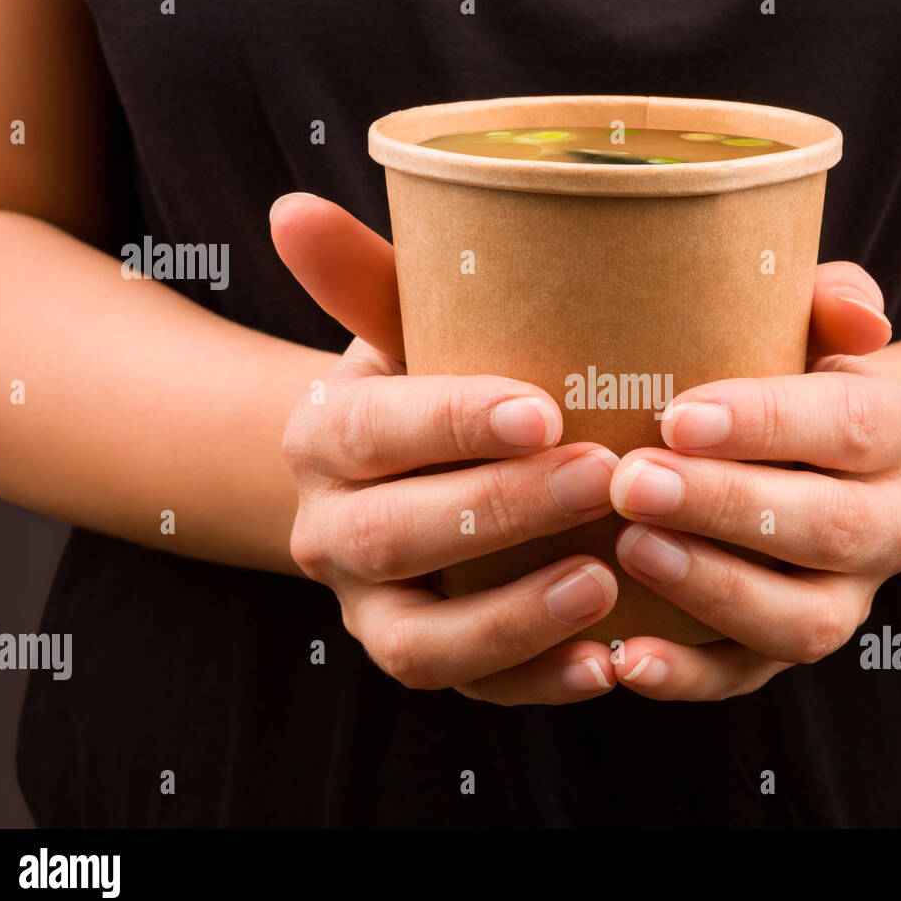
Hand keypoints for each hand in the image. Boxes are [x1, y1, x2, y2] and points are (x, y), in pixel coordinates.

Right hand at [272, 193, 623, 704]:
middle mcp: (331, 534)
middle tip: (602, 477)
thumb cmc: (432, 387)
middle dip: (500, 510)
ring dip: (514, 616)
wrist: (409, 476)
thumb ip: (370, 278)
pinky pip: (472, 692)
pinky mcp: (425, 661)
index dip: (451, 423)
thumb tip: (293, 208)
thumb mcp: (406, 330)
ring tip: (603, 581)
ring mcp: (373, 611)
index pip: (373, 431)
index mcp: (325, 439)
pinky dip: (537, 683)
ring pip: (421, 642)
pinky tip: (608, 663)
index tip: (544, 408)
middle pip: (397, 535)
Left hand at [609, 263, 900, 699]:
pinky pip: (744, 678)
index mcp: (898, 434)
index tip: (676, 416)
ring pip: (800, 620)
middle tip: (634, 482)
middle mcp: (889, 527)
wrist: (803, 460)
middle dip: (726, 506)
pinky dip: (685, 677)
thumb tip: (855, 313)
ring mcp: (843, 600)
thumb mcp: (808, 325)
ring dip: (713, 588)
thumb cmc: (782, 376)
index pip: (847, 426)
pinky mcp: (784, 651)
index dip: (766, 424)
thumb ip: (830, 298)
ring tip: (631, 549)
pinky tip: (622, 657)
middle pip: (826, 527)